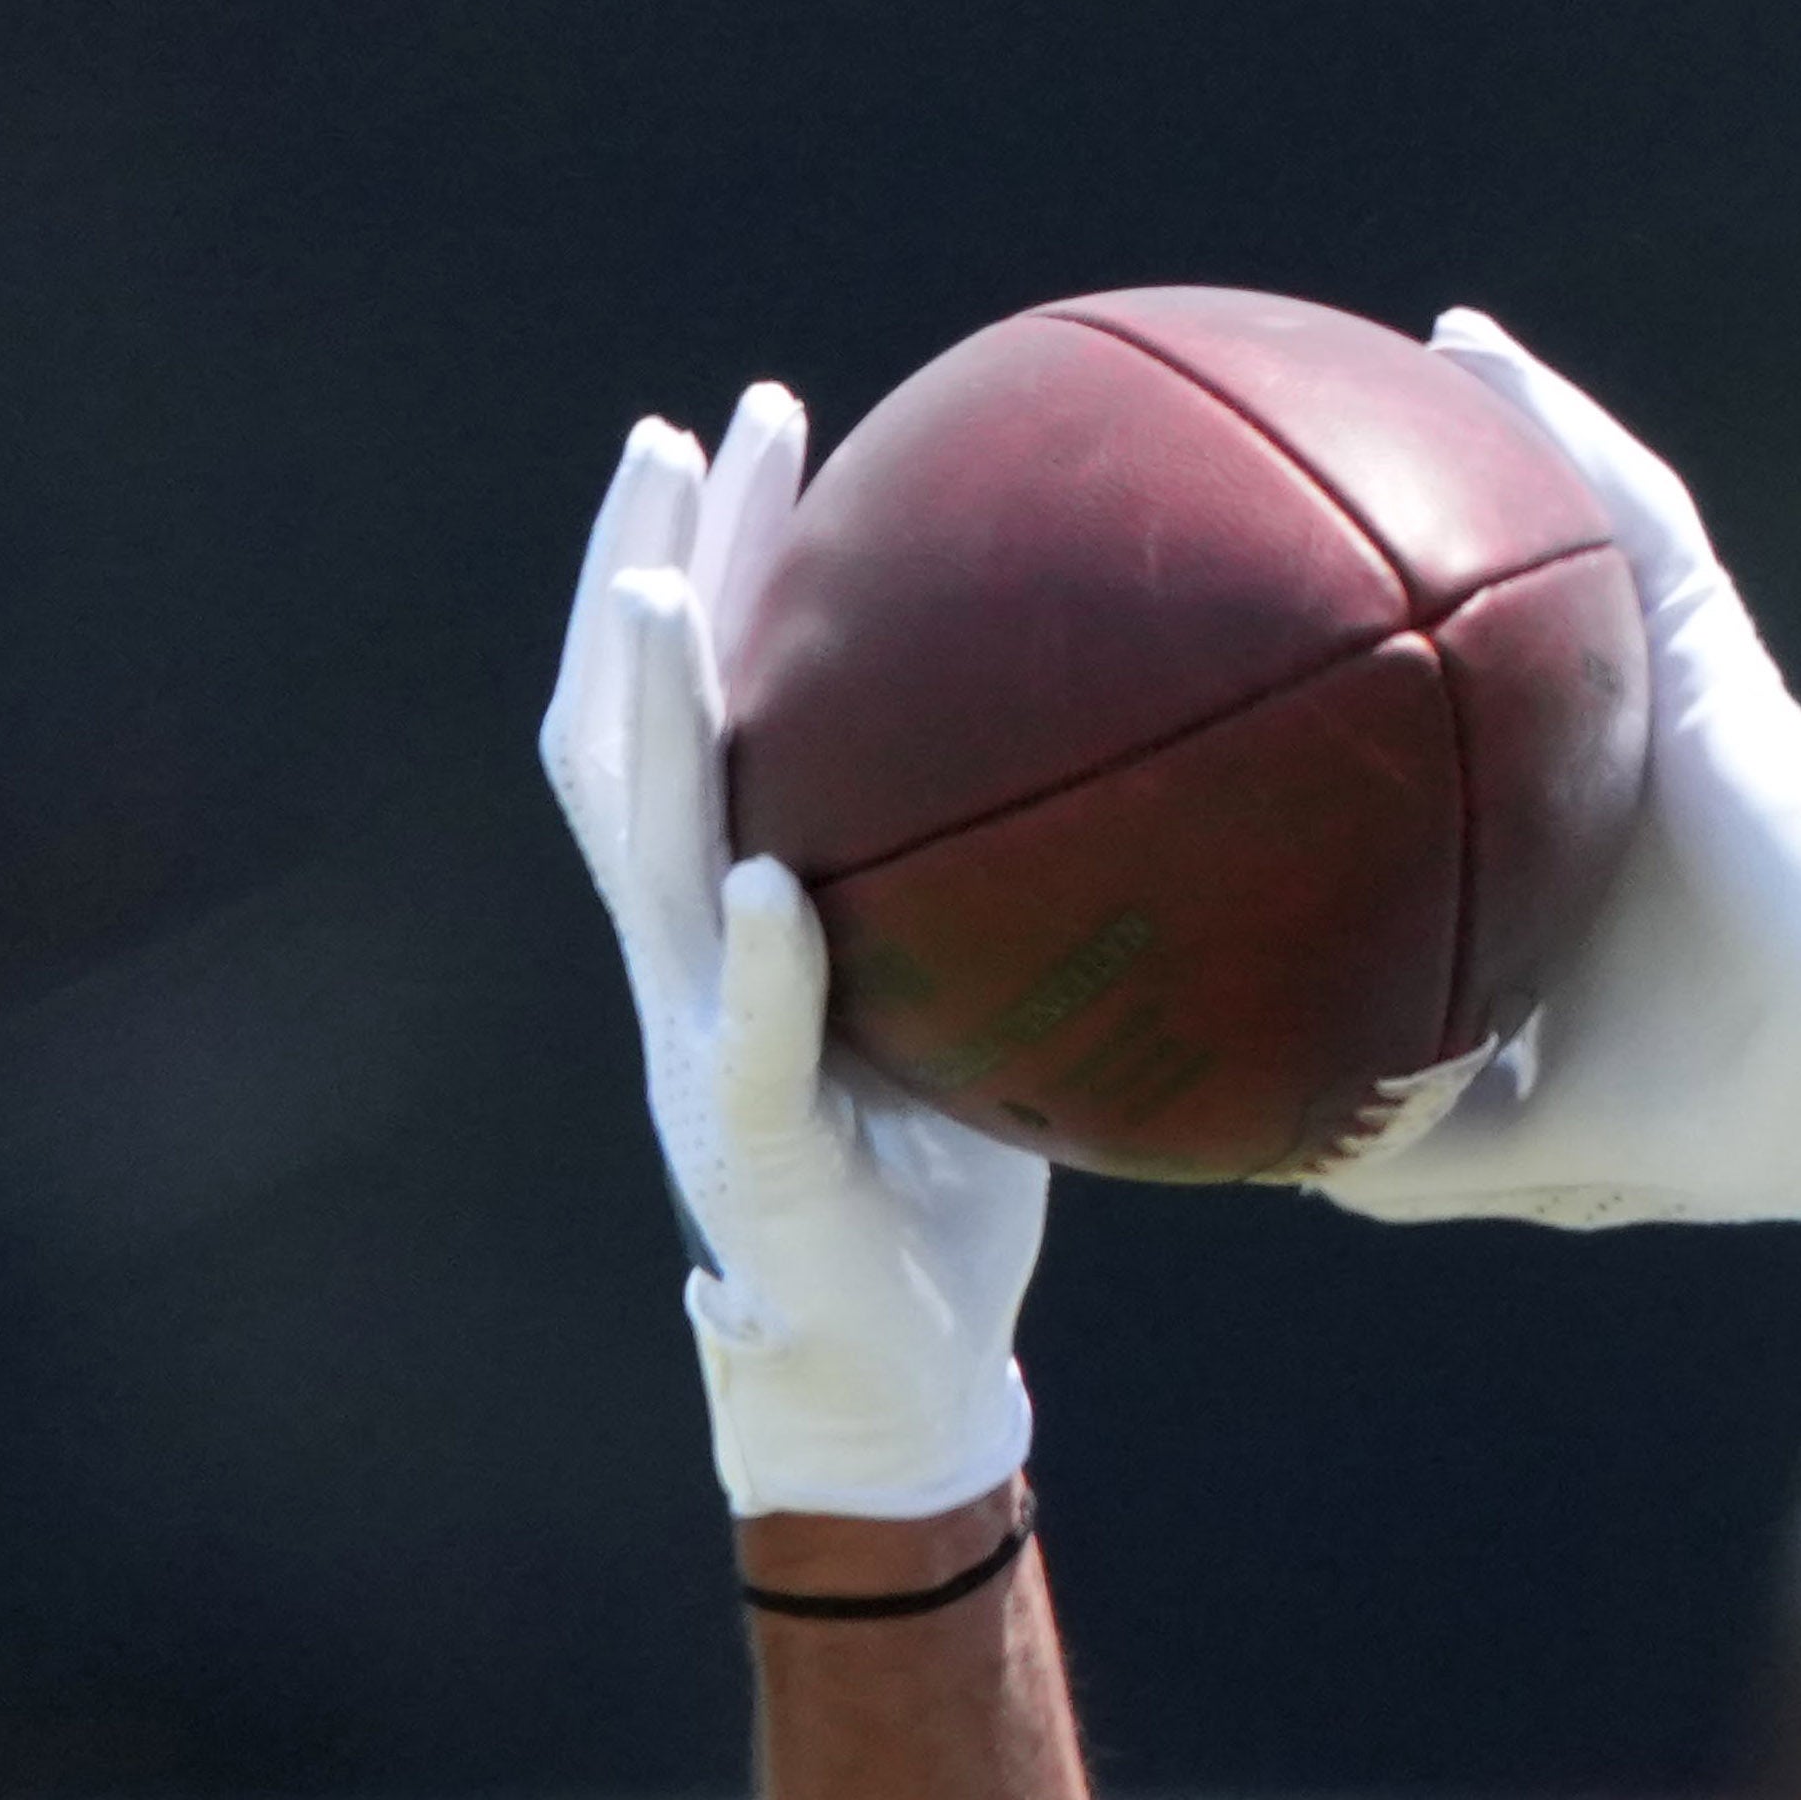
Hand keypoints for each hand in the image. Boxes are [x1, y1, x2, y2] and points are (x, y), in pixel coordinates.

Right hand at [539, 385, 1051, 1521]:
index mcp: (734, 908)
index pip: (688, 702)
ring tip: (681, 598)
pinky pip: (747, 1036)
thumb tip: (1179, 748)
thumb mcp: (992, 1002)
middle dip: (644, 573)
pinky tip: (768, 877)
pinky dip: (755, 954)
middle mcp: (689, 954)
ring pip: (640, 849)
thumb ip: (1019, 888)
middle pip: (621, 729)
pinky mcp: (748, 1149)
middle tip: (689, 434)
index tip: (747, 428)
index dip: (694, 563)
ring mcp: (700, 1044)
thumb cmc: (954, 1180)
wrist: (893, 1370)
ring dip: (655, 721)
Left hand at [1315, 314, 1800, 1234]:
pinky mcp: (1712, 663)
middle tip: (1281, 481)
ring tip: (1385, 369)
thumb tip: (1247, 1136)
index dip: (1348, 724)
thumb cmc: (1720, 1115)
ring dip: (1481, 450)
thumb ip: (1388, 1144)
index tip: (1236, 677)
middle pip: (1494, 636)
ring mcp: (1660, 704)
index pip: (1442, 771)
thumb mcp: (1507, 1146)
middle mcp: (1600, 767)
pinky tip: (1475, 355)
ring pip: (1556, 547)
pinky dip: (1563, 432)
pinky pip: (1634, 525)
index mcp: (1552, 867)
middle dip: (1408, 553)